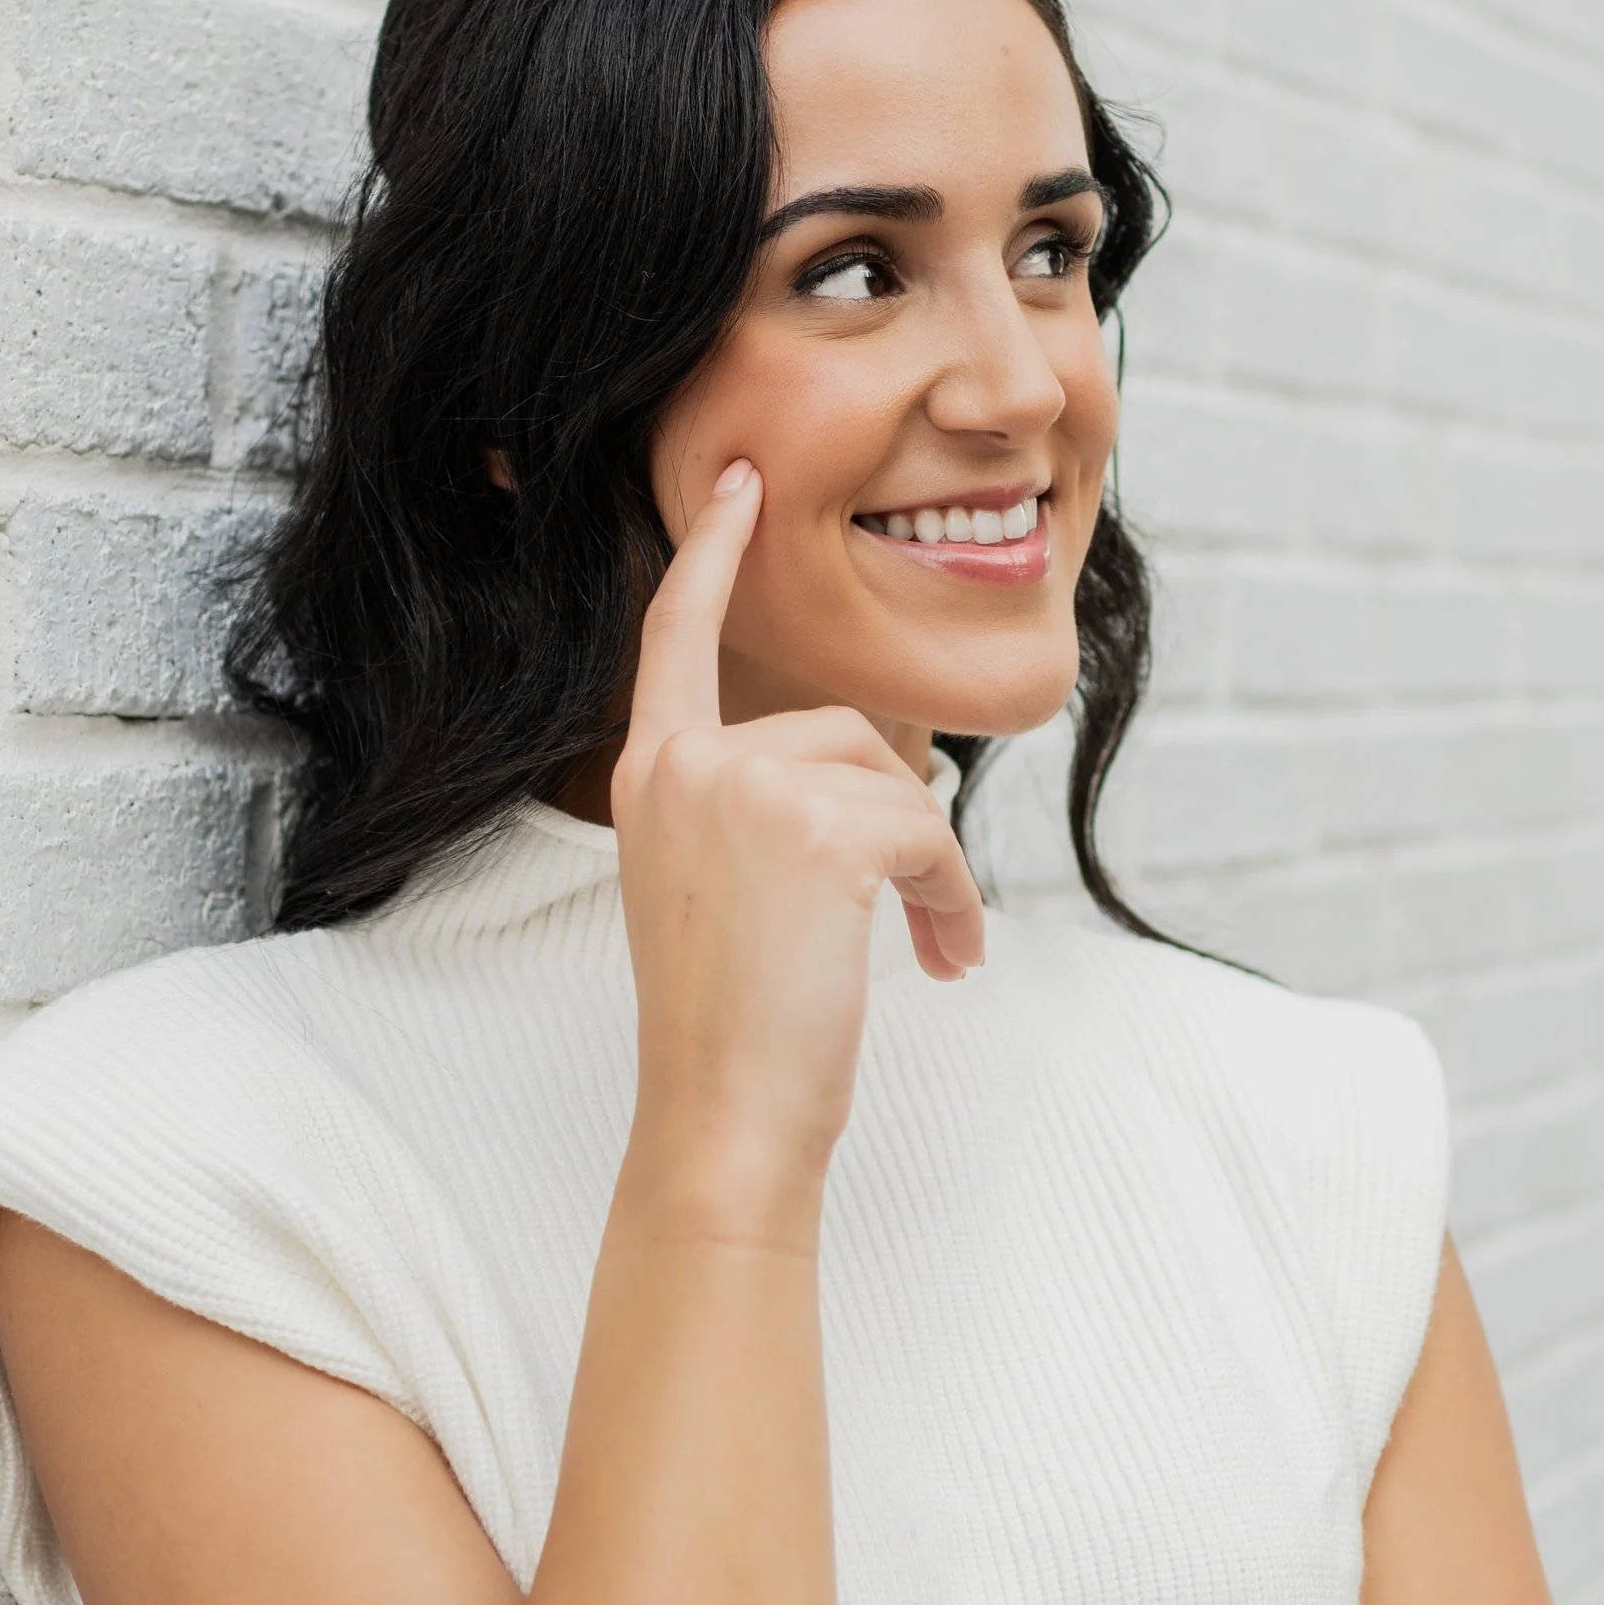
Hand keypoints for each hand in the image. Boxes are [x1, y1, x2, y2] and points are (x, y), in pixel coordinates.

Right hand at [615, 463, 983, 1185]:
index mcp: (649, 778)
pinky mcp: (813, 825)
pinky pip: (928, 831)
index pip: (676, 639)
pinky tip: (943, 960)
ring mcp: (742, 787)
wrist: (721, 1121)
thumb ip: (768, 812)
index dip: (711, 557)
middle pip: (841, 733)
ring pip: (893, 782)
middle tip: (922, 924)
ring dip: (933, 868)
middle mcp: (682, 765)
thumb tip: (895, 783)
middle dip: (899, 825)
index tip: (739, 484)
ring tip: (929, 951)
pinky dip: (953, 897)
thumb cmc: (732, 1034)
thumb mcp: (725, 895)